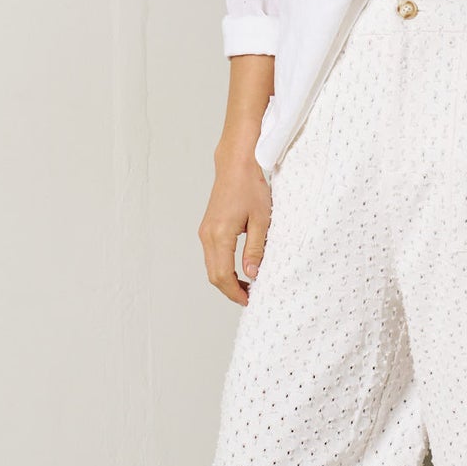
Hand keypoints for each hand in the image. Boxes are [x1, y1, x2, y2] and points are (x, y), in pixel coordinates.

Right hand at [199, 147, 272, 304]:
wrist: (236, 165)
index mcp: (220, 235)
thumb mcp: (261, 220)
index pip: (223, 275)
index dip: (235, 292)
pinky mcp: (208, 228)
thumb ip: (255, 249)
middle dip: (230, 290)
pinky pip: (212, 255)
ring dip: (226, 280)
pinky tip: (238, 269)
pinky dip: (222, 267)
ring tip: (247, 285)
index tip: (249, 300)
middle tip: (249, 297)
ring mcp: (205, 231)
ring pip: (211, 266)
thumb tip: (252, 274)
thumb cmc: (251, 187)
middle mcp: (208, 235)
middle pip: (214, 275)